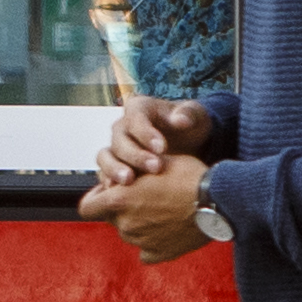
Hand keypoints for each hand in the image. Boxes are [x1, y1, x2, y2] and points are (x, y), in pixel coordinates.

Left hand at [77, 151, 218, 264]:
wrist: (217, 201)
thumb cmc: (189, 178)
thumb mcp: (156, 162)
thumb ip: (133, 171)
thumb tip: (125, 173)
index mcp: (119, 200)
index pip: (87, 207)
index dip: (96, 200)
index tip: (109, 194)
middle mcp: (125, 223)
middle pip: (111, 219)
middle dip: (122, 209)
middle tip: (146, 198)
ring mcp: (141, 241)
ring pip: (129, 233)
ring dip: (139, 224)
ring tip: (162, 211)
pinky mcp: (158, 253)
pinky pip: (146, 251)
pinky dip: (153, 242)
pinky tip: (167, 230)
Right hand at [97, 93, 211, 185]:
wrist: (189, 143)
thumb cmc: (190, 125)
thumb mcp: (195, 115)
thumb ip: (189, 114)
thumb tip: (180, 120)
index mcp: (139, 108)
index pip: (136, 118)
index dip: (146, 133)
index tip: (162, 148)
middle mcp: (123, 126)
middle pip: (119, 139)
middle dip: (135, 155)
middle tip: (155, 167)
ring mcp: (117, 147)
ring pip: (105, 156)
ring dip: (115, 169)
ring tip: (129, 181)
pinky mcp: (115, 166)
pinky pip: (105, 174)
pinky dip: (110, 182)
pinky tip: (121, 194)